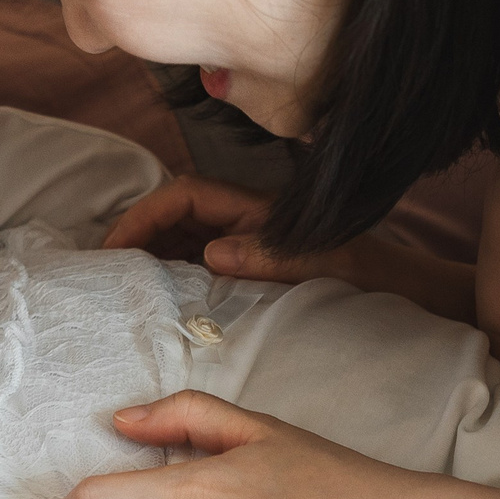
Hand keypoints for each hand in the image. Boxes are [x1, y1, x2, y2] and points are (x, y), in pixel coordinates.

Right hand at [103, 175, 342, 281]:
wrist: (396, 289)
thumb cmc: (364, 270)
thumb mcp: (321, 260)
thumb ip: (270, 254)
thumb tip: (210, 252)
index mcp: (254, 210)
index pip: (185, 197)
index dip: (145, 216)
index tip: (116, 247)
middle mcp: (242, 222)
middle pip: (174, 215)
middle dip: (136, 235)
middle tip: (102, 270)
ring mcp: (242, 246)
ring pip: (180, 241)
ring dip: (148, 257)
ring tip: (118, 286)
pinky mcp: (244, 270)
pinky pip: (195, 266)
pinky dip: (169, 277)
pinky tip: (155, 302)